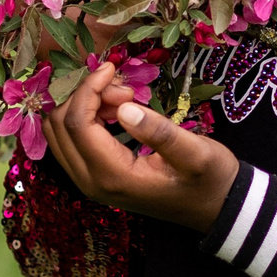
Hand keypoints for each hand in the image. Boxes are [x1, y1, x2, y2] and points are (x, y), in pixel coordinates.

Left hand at [42, 60, 238, 232]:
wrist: (217, 208)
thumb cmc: (210, 179)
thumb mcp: (196, 154)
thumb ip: (160, 133)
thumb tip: (124, 108)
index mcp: (113, 177)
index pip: (77, 123)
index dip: (89, 89)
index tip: (113, 67)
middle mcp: (92, 182)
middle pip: (59, 126)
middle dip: (85, 96)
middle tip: (125, 88)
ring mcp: (90, 182)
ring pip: (59, 133)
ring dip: (83, 106)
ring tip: (124, 98)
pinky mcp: (95, 177)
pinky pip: (71, 141)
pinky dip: (86, 117)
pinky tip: (118, 110)